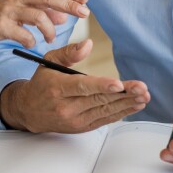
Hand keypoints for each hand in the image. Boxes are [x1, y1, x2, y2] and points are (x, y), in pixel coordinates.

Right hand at [0, 0, 89, 47]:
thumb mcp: (20, 9)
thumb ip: (42, 11)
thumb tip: (64, 16)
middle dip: (68, 4)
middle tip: (84, 13)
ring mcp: (8, 11)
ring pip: (37, 16)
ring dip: (50, 30)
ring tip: (51, 39)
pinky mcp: (0, 25)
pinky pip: (22, 34)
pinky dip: (31, 40)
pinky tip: (31, 44)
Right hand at [0, 40, 149, 132]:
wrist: (29, 110)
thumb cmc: (41, 83)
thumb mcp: (48, 61)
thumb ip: (69, 52)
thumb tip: (88, 44)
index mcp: (56, 88)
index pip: (81, 87)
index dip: (101, 86)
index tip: (118, 84)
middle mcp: (65, 106)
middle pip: (98, 100)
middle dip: (123, 94)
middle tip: (141, 88)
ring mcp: (74, 120)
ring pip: (104, 111)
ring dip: (127, 104)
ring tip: (143, 96)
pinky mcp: (81, 127)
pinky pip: (104, 120)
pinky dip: (121, 112)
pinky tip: (134, 105)